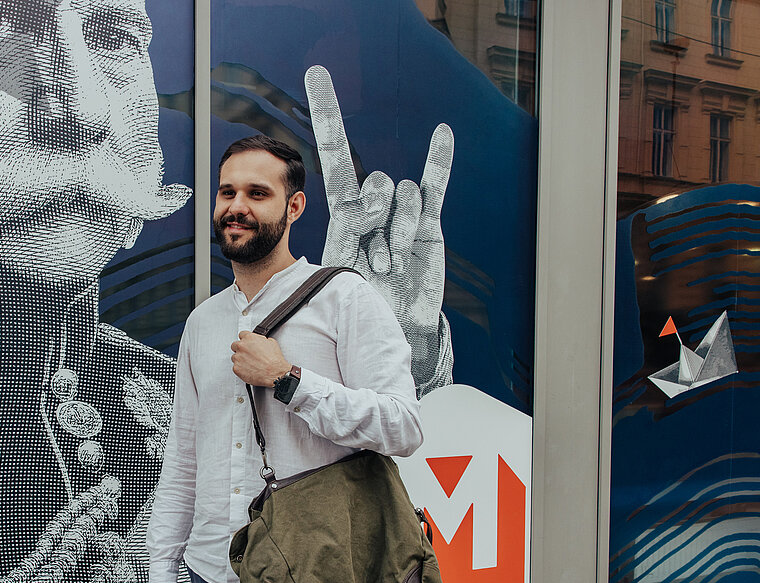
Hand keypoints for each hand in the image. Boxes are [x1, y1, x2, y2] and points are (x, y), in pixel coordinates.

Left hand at [231, 331, 290, 386]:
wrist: (274, 373)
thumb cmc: (274, 360)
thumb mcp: (271, 343)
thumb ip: (261, 340)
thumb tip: (260, 341)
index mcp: (249, 338)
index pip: (242, 334)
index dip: (245, 340)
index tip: (246, 343)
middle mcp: (242, 346)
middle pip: (235, 345)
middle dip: (240, 349)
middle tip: (247, 354)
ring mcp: (238, 358)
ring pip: (234, 357)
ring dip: (240, 360)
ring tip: (250, 364)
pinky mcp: (236, 368)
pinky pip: (235, 367)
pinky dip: (240, 369)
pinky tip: (249, 370)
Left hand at [305, 65, 454, 393]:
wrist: (386, 330)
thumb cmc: (352, 308)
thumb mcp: (333, 276)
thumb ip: (335, 243)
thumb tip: (353, 212)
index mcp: (344, 213)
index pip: (336, 155)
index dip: (328, 116)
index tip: (318, 75)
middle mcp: (373, 208)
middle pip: (373, 184)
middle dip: (374, 217)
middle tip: (375, 256)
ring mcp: (401, 216)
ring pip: (400, 195)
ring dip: (396, 233)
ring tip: (391, 266)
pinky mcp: (426, 226)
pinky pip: (432, 187)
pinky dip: (438, 162)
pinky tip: (441, 134)